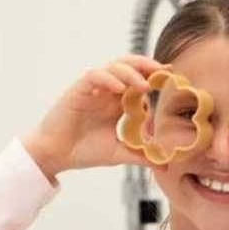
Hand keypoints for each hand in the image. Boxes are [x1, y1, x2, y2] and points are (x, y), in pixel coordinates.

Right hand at [22, 55, 167, 178]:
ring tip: (144, 85)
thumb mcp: (119, 153)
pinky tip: (119, 90)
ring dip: (131, 73)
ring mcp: (93, 89)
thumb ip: (142, 155)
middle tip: (163, 71)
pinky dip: (108, 79)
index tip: (172, 74)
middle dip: (146, 65)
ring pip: (114, 67)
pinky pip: (95, 76)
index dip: (155, 75)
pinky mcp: (79, 90)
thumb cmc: (83, 151)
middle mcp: (107, 92)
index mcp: (117, 103)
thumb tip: (165, 164)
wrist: (56, 155)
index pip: (139, 81)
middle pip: (129, 66)